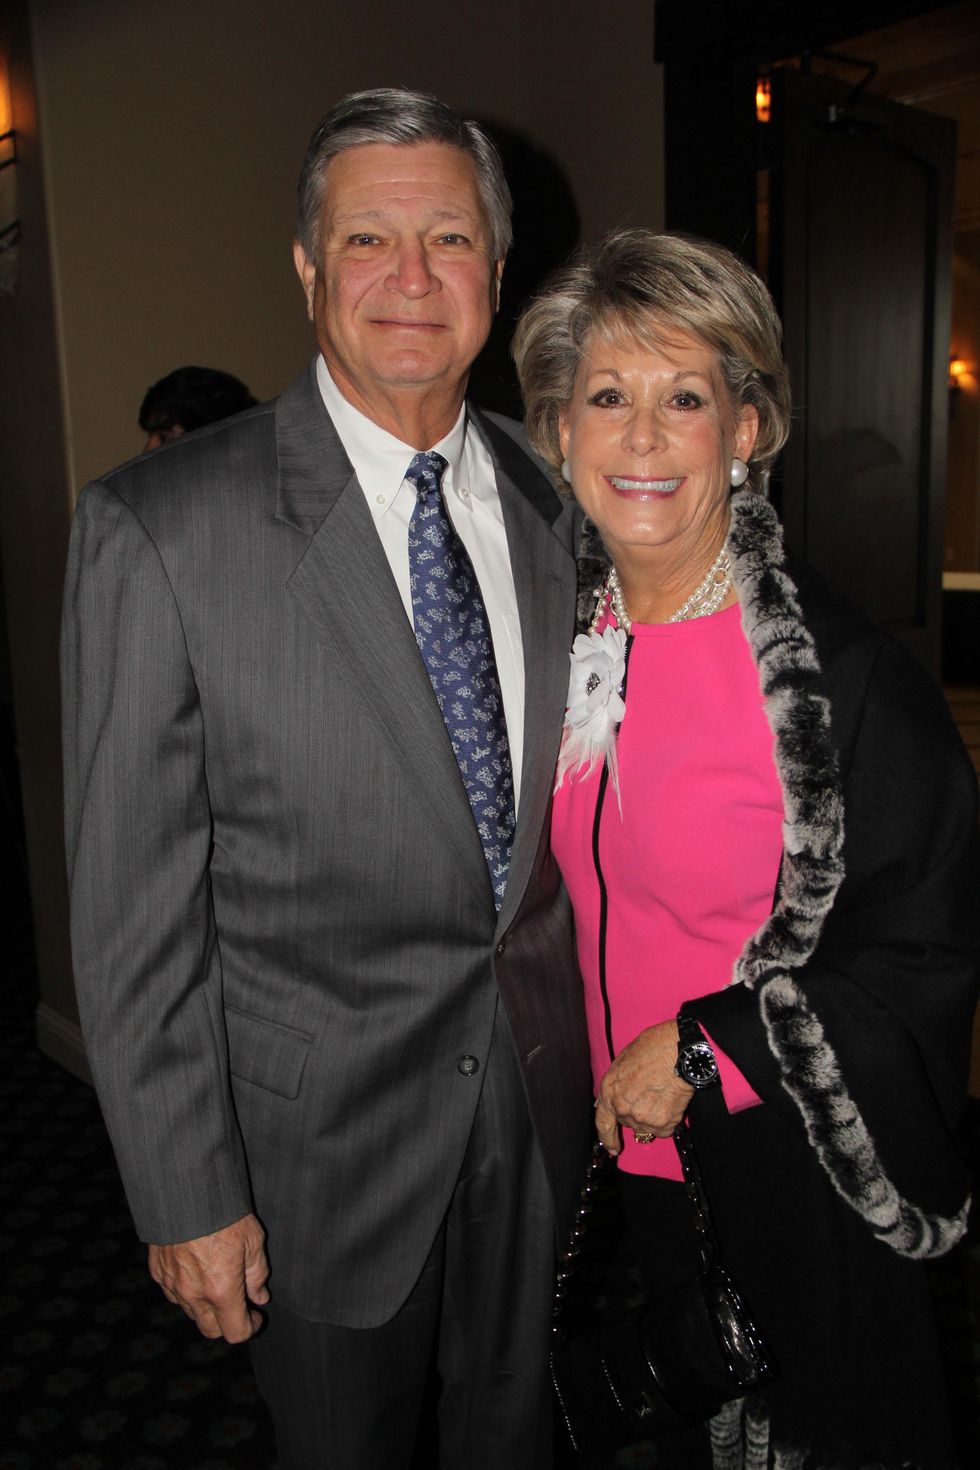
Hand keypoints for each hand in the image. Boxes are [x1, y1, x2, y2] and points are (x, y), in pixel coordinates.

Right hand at [148, 1212, 268, 1341]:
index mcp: (221, 1290)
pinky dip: (187, 1293)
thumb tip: (259, 1297)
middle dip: (227, 1323)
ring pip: (191, 1313)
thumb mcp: (253, 1240)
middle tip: (239, 1303)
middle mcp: (194, 1294)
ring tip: (218, 1283)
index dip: (250, 1328)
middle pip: (211, 1330)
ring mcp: (172, 1285)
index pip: (235, 1332)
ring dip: (206, 1308)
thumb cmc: (223, 1213)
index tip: (256, 1316)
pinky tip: (197, 1273)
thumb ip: (257, 1274)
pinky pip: (173, 1295)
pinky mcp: (158, 1272)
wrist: (186, 1192)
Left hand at [595, 1019, 693, 1154]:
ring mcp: (642, 1118)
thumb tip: (618, 1097)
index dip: (607, 1138)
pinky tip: (672, 1100)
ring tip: (662, 1093)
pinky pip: (665, 1128)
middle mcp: (623, 1109)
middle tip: (651, 1093)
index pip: (603, 1123)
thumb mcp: (623, 1061)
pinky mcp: (662, 1124)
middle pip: (629, 1122)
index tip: (612, 1148)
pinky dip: (669, 1118)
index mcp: (609, 1091)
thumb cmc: (653, 1048)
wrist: (678, 1050)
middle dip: (638, 1112)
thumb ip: (618, 1085)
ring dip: (654, 1115)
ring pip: (648, 1126)